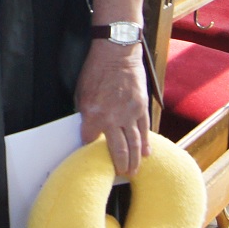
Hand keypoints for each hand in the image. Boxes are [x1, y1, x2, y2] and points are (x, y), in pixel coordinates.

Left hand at [75, 40, 150, 176]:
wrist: (117, 52)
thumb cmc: (96, 70)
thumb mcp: (82, 92)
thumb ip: (86, 113)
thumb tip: (89, 129)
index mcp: (93, 114)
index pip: (89, 140)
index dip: (89, 149)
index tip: (90, 157)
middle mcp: (112, 118)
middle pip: (117, 150)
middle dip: (119, 165)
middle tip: (121, 175)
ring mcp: (129, 114)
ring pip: (134, 144)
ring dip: (134, 161)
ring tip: (133, 172)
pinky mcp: (142, 108)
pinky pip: (145, 130)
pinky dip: (146, 144)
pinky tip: (146, 154)